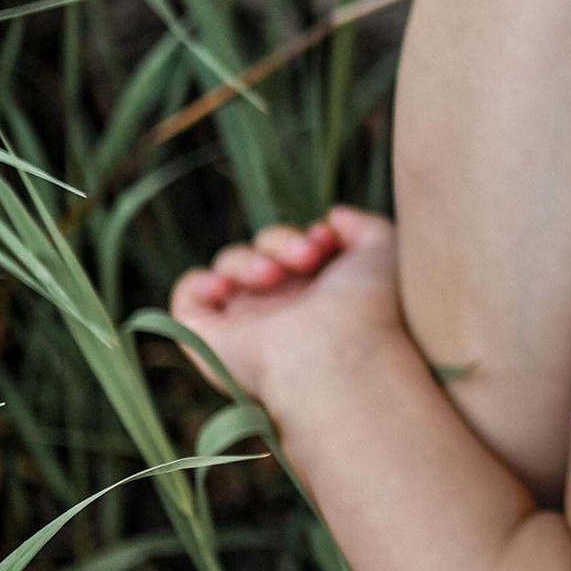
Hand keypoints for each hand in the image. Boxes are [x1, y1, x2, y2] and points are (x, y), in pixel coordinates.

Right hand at [169, 208, 404, 429]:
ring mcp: (246, 327)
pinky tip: (227, 286)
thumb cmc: (368, 307)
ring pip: (228, 266)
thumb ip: (365, 227)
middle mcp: (281, 313)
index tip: (324, 240)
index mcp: (317, 297)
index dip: (302, 236)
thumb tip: (333, 217)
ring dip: (249, 259)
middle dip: (280, 240)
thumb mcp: (384, 253)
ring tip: (274, 275)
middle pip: (260, 252)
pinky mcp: (212, 341)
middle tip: (306, 257)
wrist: (341, 353)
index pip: (292, 251)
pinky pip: (187, 302)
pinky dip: (199, 282)